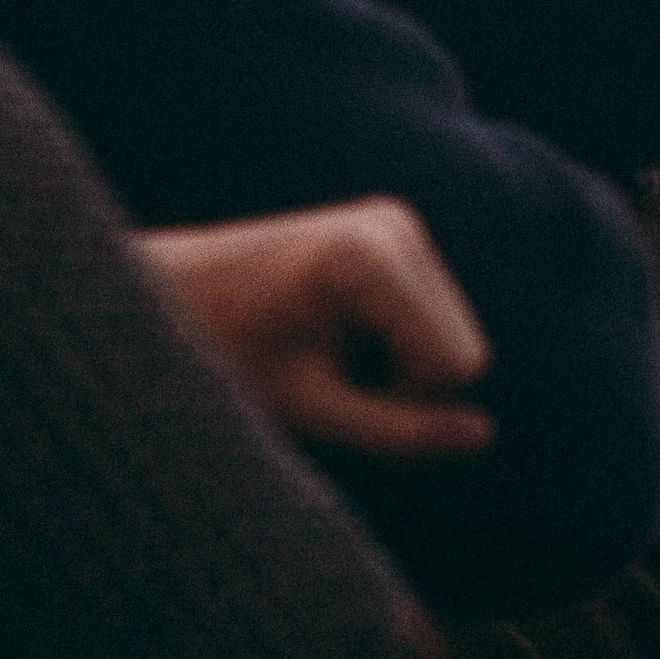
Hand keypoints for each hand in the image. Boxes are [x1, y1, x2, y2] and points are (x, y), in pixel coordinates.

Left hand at [147, 202, 493, 459]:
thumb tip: (485, 436)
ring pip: (455, 337)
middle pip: (464, 349)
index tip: (329, 392)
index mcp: (369, 258)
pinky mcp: (394, 232)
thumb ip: (400, 431)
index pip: (455, 366)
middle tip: (323, 374)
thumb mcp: (309, 408)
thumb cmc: (226, 353)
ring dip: (400, 365)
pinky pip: (436, 317)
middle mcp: (395, 225)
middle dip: (407, 382)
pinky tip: (333, 330)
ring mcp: (397, 222)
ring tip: (321, 350)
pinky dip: (396, 342)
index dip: (403, 404)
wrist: (174, 292)